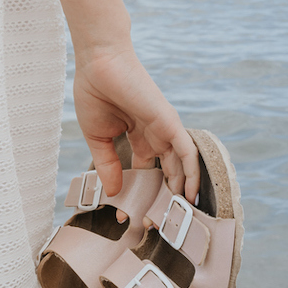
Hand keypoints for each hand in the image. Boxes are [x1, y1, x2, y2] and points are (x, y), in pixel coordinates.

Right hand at [73, 46, 198, 203]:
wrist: (99, 64)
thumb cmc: (94, 92)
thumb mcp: (98, 138)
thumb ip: (107, 165)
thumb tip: (114, 193)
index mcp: (138, 137)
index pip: (146, 172)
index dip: (141, 194)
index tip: (130, 215)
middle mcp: (155, 136)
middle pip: (167, 173)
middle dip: (164, 197)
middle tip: (159, 222)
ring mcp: (164, 130)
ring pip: (181, 166)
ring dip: (181, 191)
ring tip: (179, 215)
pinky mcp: (170, 123)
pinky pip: (187, 152)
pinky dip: (192, 173)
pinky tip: (191, 193)